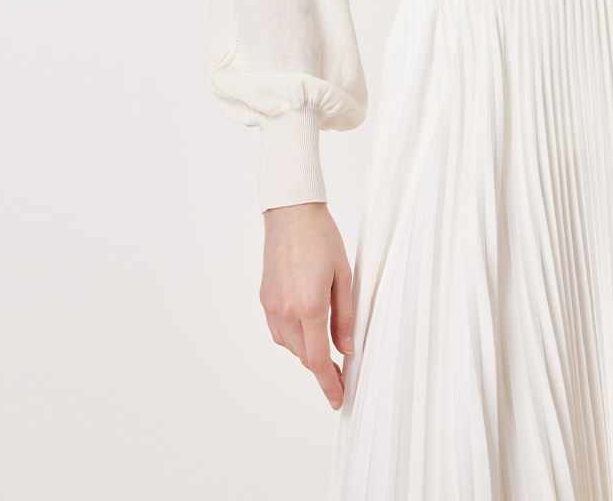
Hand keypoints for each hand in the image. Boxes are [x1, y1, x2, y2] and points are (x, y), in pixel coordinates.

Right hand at [260, 201, 354, 409]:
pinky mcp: (264, 299)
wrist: (291, 213)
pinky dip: (293, 338)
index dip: (329, 384)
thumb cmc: (321, 237)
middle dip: (323, 370)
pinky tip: (306, 330)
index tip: (337, 398)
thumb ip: (345, 316)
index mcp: (309, 306)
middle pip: (305, 356)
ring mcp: (272, 306)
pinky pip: (279, 332)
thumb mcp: (344, 275)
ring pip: (290, 347)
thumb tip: (347, 347)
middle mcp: (286, 311)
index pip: (319, 359)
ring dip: (308, 353)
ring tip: (326, 348)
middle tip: (340, 374)